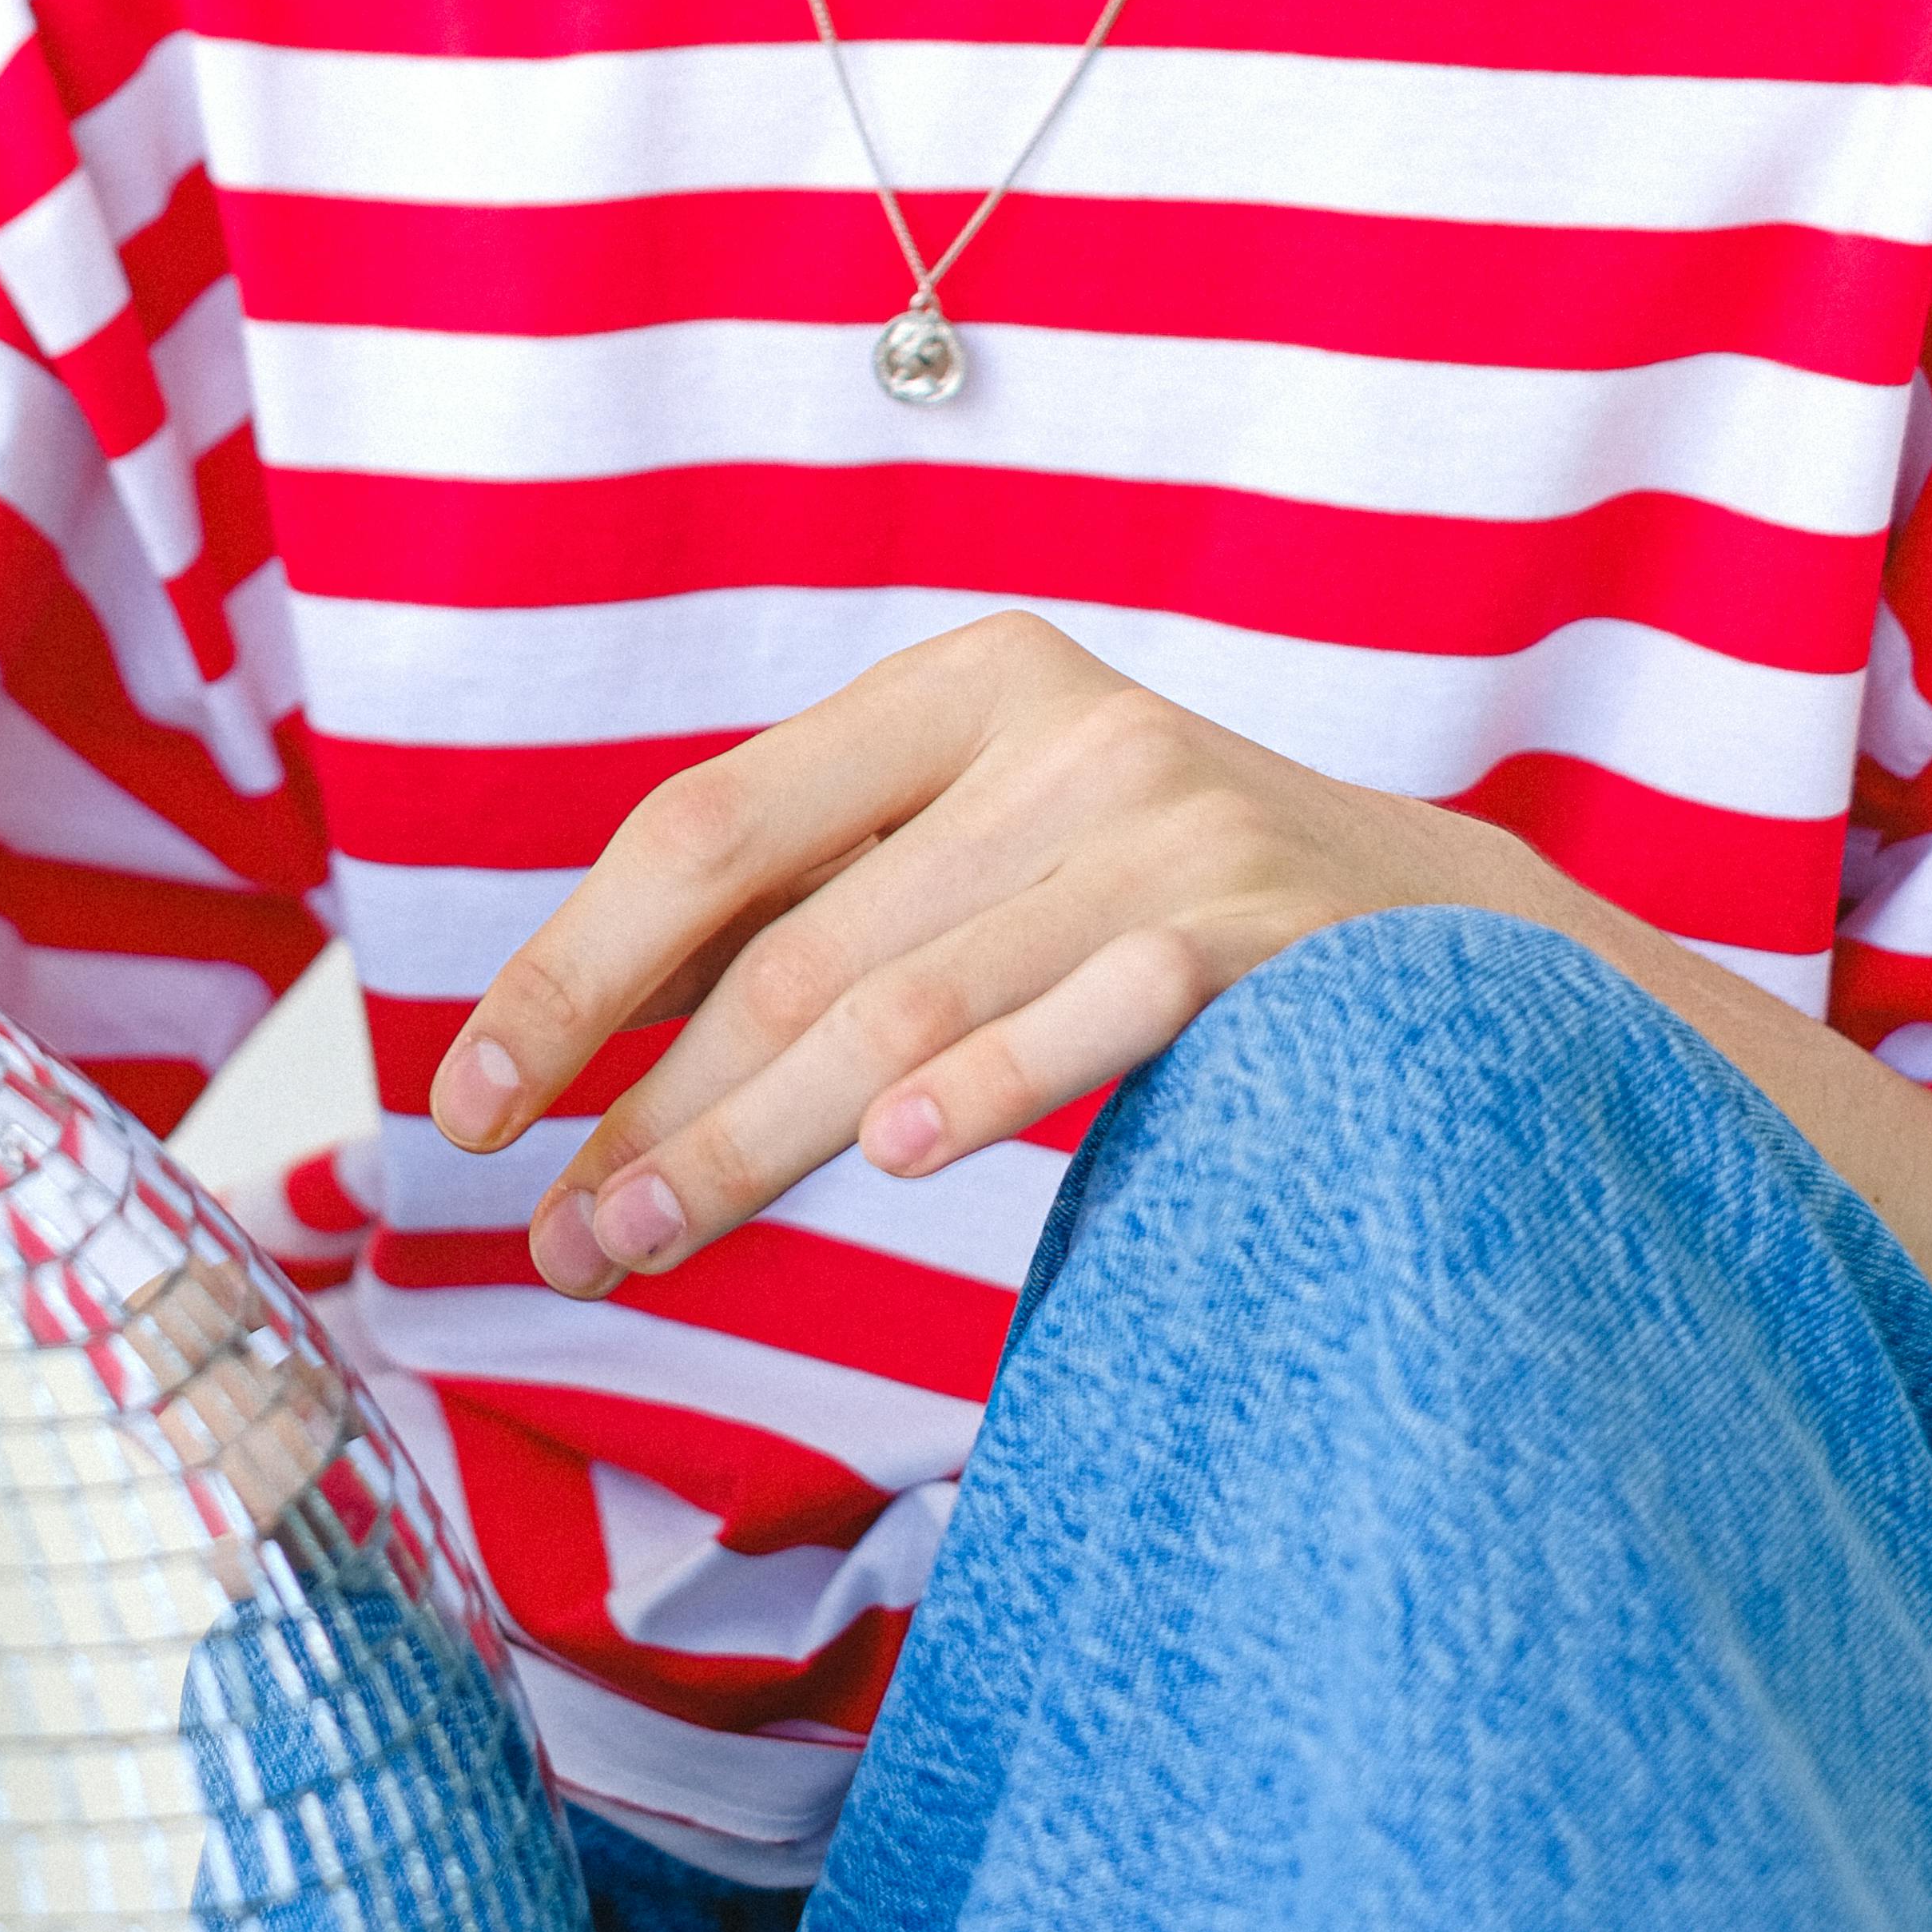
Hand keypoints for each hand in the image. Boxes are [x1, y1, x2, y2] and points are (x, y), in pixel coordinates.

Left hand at [426, 609, 1537, 1295]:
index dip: (575, 971)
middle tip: (554, 1239)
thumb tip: (579, 1052)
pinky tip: (900, 1154)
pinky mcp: (1263, 918)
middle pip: (790, 946)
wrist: (1461, 938)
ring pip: (903, 1003)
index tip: (470, 1106)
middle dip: (652, 1105)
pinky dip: (992, 1076)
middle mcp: (1053, 728)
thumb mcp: (990, 860)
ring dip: (753, 1141)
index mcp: (954, 688)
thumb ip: (825, 911)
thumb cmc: (1160, 917)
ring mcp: (1165, 816)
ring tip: (642, 1243)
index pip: (706, 830)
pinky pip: (1091, 1008)